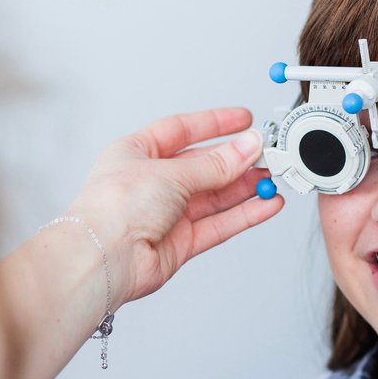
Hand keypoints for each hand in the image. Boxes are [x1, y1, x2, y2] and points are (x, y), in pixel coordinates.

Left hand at [63, 107, 282, 306]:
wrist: (103, 258)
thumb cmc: (113, 209)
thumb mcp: (171, 172)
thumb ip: (215, 164)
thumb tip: (246, 147)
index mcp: (137, 153)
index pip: (181, 130)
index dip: (214, 124)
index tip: (244, 120)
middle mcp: (151, 183)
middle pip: (203, 165)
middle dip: (237, 159)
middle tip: (267, 152)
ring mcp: (166, 214)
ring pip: (215, 196)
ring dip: (246, 187)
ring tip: (274, 177)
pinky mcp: (179, 242)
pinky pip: (219, 224)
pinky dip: (244, 214)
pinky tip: (266, 204)